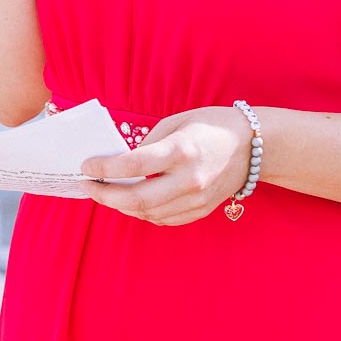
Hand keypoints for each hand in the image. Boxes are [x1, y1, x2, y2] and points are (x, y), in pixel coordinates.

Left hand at [79, 107, 255, 226]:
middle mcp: (189, 179)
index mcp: (181, 150)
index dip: (105, 168)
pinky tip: (131, 203)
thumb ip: (149, 142)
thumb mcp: (177, 121)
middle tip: (88, 187)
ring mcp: (197, 199)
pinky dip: (143, 213)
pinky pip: (164, 219)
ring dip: (121, 206)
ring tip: (105, 194)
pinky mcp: (201, 210)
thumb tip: (122, 161)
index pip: (134, 165)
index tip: (87, 166)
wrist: (254, 147)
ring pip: (148, 213)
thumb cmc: (212, 126)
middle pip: (137, 199)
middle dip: (105, 196)